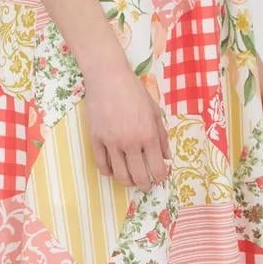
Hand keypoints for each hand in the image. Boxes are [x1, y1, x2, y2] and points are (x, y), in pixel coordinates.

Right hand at [83, 61, 172, 189]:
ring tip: (131, 180)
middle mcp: (130, 142)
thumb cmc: (134, 91)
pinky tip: (114, 170)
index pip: (157, 168)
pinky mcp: (96, 139)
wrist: (108, 78)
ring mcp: (111, 142)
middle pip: (139, 176)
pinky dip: (109, 172)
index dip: (161, 177)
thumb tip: (167, 156)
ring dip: (128, 182)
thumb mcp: (155, 112)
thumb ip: (162, 136)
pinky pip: (102, 165)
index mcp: (148, 135)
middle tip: (147, 186)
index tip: (161, 177)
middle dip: (145, 185)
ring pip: (120, 175)